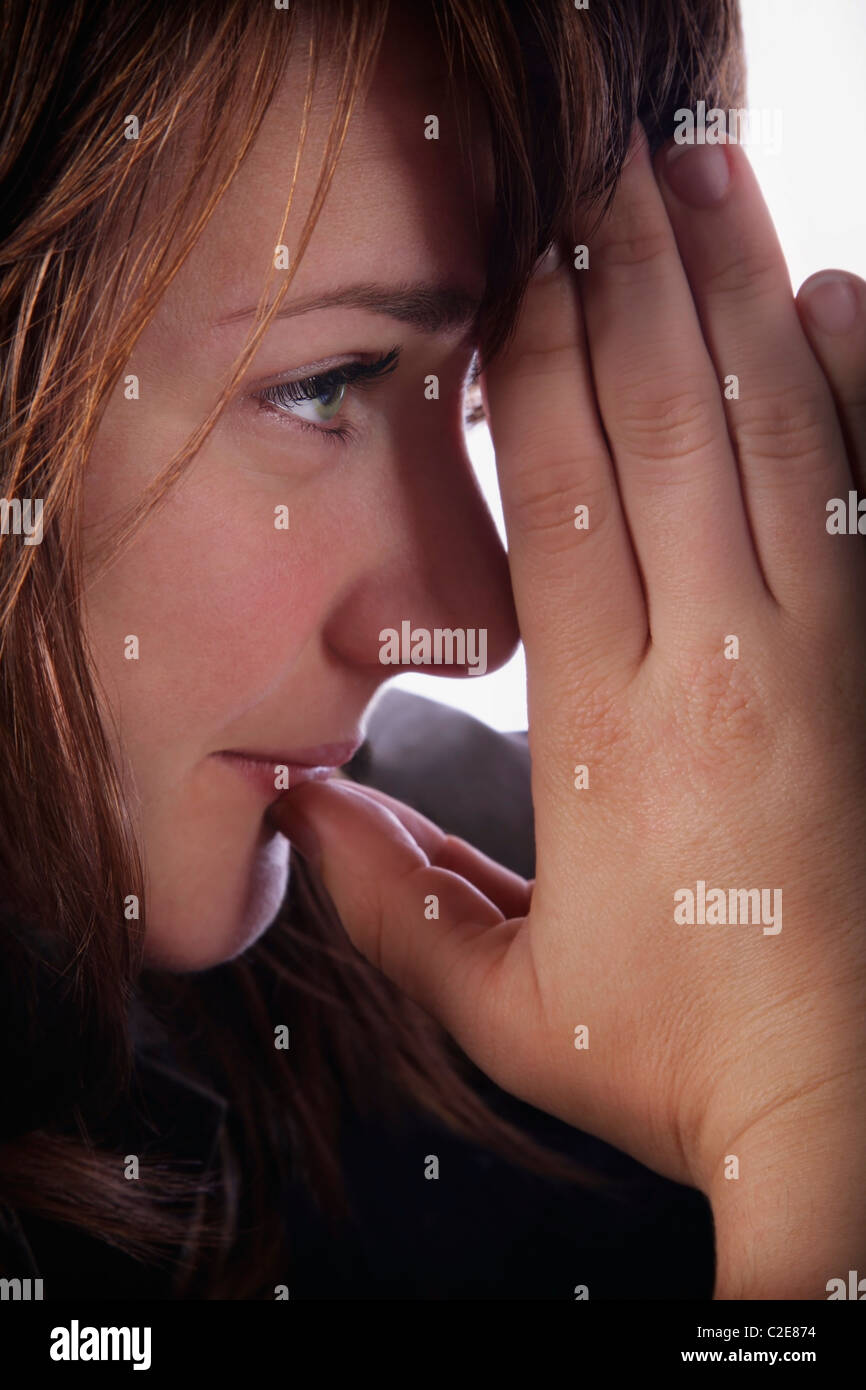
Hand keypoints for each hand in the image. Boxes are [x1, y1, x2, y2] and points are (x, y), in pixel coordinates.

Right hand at [268, 126, 865, 1296]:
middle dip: (630, 276)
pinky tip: (837, 294)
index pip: (559, 493)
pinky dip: (855, 384)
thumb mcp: (506, 1002)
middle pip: (663, 420)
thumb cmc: (682, 1054)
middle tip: (608, 162)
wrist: (854, 1105)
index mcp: (605, 726)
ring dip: (732, 289)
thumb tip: (301, 818)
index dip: (534, 364)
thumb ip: (391, 908)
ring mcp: (826, 649)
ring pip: (770, 427)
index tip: (523, 265)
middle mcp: (717, 659)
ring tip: (702, 177)